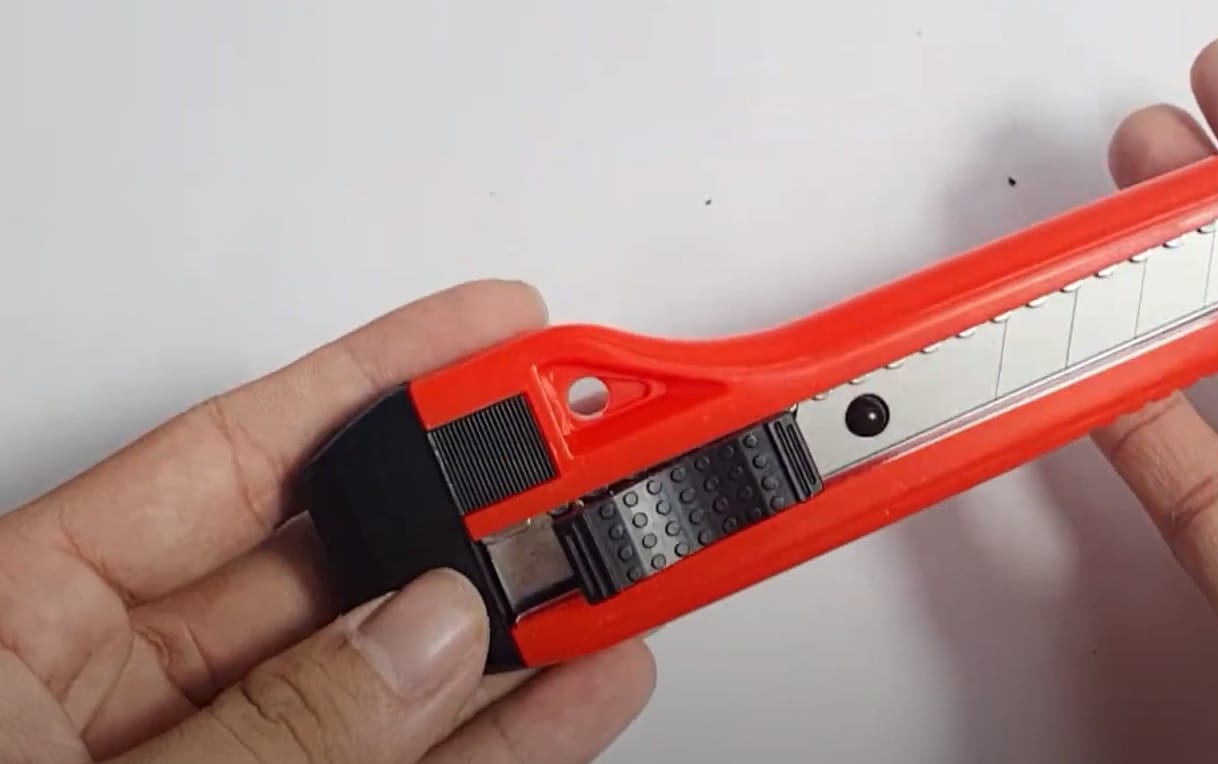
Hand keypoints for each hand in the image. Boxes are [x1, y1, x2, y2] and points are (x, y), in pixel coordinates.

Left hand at [0, 281, 653, 762]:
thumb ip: (261, 721)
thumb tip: (420, 634)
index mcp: (21, 622)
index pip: (229, 457)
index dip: (379, 380)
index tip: (497, 325)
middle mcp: (121, 688)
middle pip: (341, 559)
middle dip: (480, 508)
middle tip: (598, 456)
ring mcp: (214, 759)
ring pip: (399, 674)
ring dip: (527, 627)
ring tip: (635, 570)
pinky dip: (510, 737)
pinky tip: (587, 688)